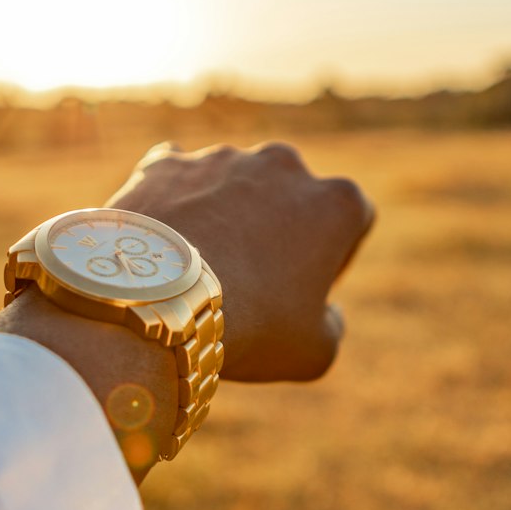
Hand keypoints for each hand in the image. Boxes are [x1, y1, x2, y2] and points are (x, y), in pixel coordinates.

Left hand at [107, 142, 374, 382]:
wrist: (157, 301)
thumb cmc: (250, 327)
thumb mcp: (314, 351)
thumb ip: (332, 325)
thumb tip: (325, 313)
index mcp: (337, 202)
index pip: (353, 222)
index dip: (333, 258)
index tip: (304, 290)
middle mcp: (284, 164)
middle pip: (290, 195)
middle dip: (277, 228)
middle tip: (253, 279)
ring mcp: (222, 158)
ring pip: (230, 185)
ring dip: (225, 214)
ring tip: (200, 268)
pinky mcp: (167, 163)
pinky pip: (175, 179)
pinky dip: (173, 204)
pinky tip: (163, 244)